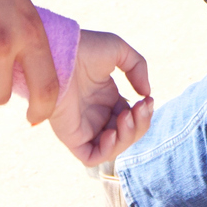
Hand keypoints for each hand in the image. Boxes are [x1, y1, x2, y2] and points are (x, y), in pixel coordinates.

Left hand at [44, 29, 153, 166]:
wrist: (59, 51)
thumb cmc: (84, 48)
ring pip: (113, 148)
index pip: (132, 117)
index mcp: (107, 99)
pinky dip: (107, 151)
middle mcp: (96, 115)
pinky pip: (91, 157)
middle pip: (127, 135)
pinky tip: (111, 133)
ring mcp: (84, 127)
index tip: (147, 100)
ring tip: (126, 117)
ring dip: (127, 137)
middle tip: (140, 108)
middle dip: (140, 125)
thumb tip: (146, 94)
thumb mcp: (119, 51)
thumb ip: (138, 67)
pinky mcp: (71, 136)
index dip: (144, 114)